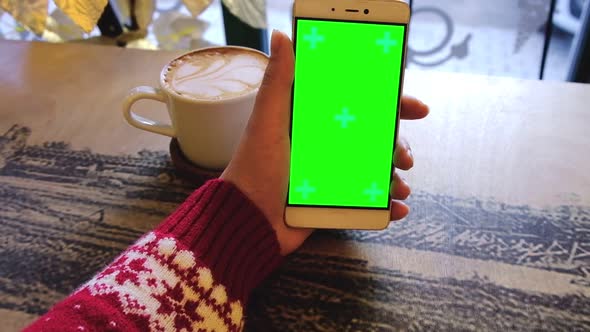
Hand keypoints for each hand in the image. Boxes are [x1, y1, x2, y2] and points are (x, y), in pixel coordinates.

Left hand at [221, 31, 428, 254]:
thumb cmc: (254, 170)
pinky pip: (370, 201)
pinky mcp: (336, 201)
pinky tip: (397, 208)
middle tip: (405, 157)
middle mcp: (328, 146)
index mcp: (315, 122)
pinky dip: (388, 205)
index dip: (390, 104)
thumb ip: (278, 81)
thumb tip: (281, 35)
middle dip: (398, 145)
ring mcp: (334, 175)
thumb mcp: (267, 122)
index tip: (414, 107)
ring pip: (378, 169)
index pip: (360, 105)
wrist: (248, 222)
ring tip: (401, 187)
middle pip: (376, 138)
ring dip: (396, 176)